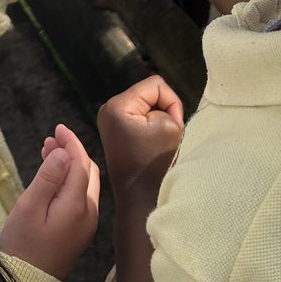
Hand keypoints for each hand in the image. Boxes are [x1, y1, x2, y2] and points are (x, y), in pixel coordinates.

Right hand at [0, 124, 99, 279]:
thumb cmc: (22, 245)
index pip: (80, 163)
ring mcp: (87, 224)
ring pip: (86, 184)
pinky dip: (70, 181)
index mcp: (77, 205)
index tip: (57, 128)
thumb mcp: (29, 207)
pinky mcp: (80, 232)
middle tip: (49, 139)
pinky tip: (54, 177)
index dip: (71, 142)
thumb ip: (48, 178)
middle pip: (87, 171)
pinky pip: (81, 197)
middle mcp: (89, 213)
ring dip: (71, 165)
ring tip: (49, 153)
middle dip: (72, 151)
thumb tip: (64, 152)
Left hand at [98, 75, 183, 197]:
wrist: (140, 197)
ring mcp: (109, 119)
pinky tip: (150, 145)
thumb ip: (168, 104)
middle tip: (164, 136)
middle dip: (163, 111)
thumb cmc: (156, 162)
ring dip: (158, 120)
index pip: (156, 84)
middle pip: (149, 93)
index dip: (172, 102)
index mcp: (117, 105)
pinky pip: (140, 117)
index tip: (172, 126)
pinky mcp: (115, 130)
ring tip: (157, 142)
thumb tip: (158, 107)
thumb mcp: (170, 124)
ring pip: (147, 105)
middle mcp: (108, 108)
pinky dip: (151, 127)